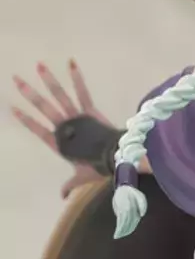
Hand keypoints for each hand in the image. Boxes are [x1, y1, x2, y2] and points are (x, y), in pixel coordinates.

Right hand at [12, 60, 112, 198]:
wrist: (118, 158)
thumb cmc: (99, 167)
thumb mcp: (82, 178)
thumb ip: (70, 185)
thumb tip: (62, 196)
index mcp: (60, 143)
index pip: (38, 129)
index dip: (26, 119)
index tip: (13, 108)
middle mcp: (65, 127)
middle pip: (43, 108)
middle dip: (29, 93)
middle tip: (16, 79)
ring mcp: (77, 117)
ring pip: (59, 96)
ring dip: (48, 80)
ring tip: (38, 65)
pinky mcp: (90, 110)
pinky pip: (82, 91)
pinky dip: (77, 77)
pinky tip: (71, 62)